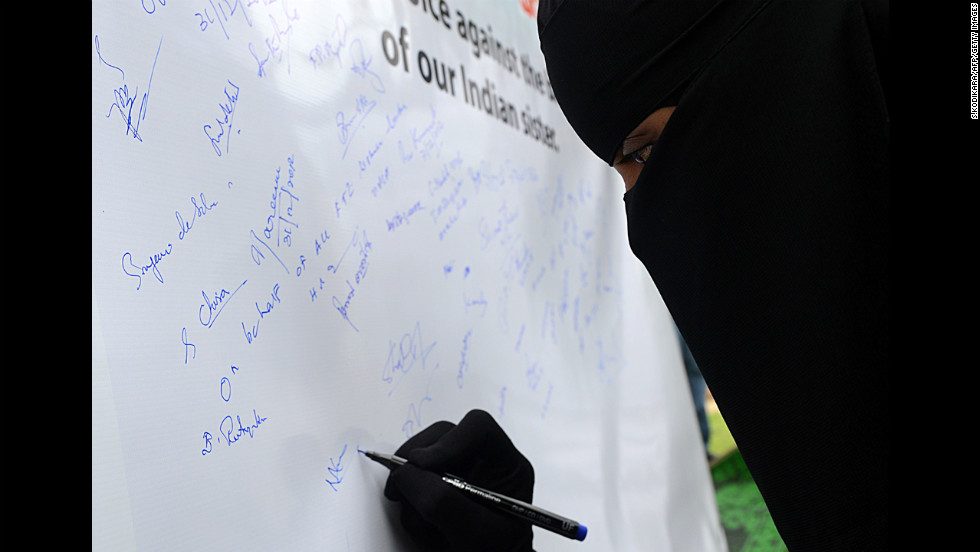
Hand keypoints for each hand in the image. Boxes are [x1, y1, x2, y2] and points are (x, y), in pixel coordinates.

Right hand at [383, 409, 534, 551]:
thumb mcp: (476, 535)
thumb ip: (443, 502)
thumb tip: (407, 474)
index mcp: (505, 466)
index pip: (478, 429)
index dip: (447, 441)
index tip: (422, 465)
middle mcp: (481, 464)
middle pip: (440, 437)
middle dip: (417, 466)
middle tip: (402, 492)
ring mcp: (456, 475)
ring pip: (418, 460)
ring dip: (412, 492)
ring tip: (428, 527)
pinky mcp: (435, 488)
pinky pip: (409, 481)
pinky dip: (408, 504)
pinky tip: (426, 529)